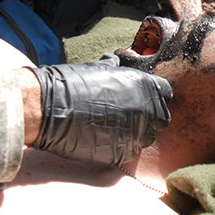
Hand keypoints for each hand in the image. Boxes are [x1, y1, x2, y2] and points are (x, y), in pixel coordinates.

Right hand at [31, 62, 172, 165]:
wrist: (49, 109)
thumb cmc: (71, 84)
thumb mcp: (97, 68)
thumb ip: (114, 68)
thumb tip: (115, 61)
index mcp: (143, 86)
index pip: (165, 92)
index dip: (154, 94)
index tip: (144, 98)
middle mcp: (145, 110)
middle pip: (161, 118)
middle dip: (150, 117)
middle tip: (132, 115)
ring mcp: (135, 134)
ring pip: (148, 137)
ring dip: (137, 133)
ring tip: (116, 128)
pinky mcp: (122, 153)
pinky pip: (131, 151)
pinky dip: (122, 146)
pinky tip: (106, 139)